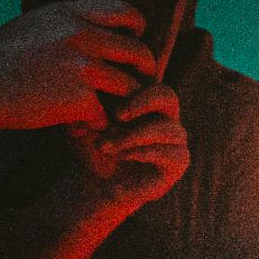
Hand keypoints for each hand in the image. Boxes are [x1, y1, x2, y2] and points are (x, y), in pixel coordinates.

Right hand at [0, 0, 156, 133]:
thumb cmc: (2, 59)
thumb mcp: (36, 25)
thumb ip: (71, 24)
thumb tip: (103, 25)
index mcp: (69, 14)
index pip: (124, 10)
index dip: (139, 28)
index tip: (136, 42)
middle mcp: (79, 36)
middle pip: (139, 52)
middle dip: (145, 72)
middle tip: (138, 83)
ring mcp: (80, 67)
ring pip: (131, 87)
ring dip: (126, 103)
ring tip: (113, 110)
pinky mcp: (79, 98)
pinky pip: (107, 116)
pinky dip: (98, 125)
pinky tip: (83, 126)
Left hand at [66, 83, 187, 212]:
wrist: (98, 183)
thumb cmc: (91, 146)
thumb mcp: (81, 124)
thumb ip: (83, 110)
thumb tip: (81, 101)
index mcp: (145, 98)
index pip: (151, 75)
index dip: (138, 74)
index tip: (107, 87)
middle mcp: (165, 115)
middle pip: (167, 95)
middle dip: (142, 102)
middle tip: (117, 114)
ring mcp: (175, 138)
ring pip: (165, 128)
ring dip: (132, 136)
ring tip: (105, 146)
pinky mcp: (178, 162)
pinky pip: (167, 153)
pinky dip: (139, 155)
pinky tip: (119, 158)